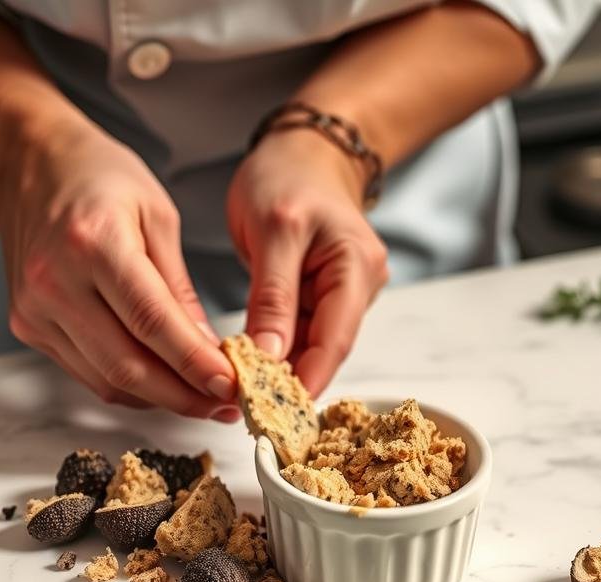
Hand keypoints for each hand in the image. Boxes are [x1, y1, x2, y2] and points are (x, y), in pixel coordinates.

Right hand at [0, 114, 238, 418]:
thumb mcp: (158, 215)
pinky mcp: (29, 326)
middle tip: (226, 404)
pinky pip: (87, 373)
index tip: (231, 385)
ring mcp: (36, 310)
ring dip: (160, 398)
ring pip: (107, 380)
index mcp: (93, 244)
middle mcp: (56, 283)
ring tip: (203, 398)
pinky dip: (130, 386)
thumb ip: (180, 288)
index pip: (153, 323)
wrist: (25, 164)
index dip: (195, 364)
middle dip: (184, 395)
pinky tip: (163, 383)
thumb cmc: (95, 176)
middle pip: (128, 364)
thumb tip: (208, 349)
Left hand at [226, 129, 388, 394]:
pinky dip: (277, 348)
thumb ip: (272, 296)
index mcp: (356, 267)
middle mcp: (359, 285)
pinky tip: (250, 365)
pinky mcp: (323, 293)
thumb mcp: (273, 230)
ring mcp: (343, 292)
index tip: (272, 411)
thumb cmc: (289, 175)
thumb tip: (267, 357)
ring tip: (241, 393)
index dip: (305, 380)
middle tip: (248, 410)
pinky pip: (301, 331)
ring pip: (311, 345)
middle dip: (290, 381)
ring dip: (280, 368)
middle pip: (326, 349)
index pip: (334, 341)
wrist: (303, 150)